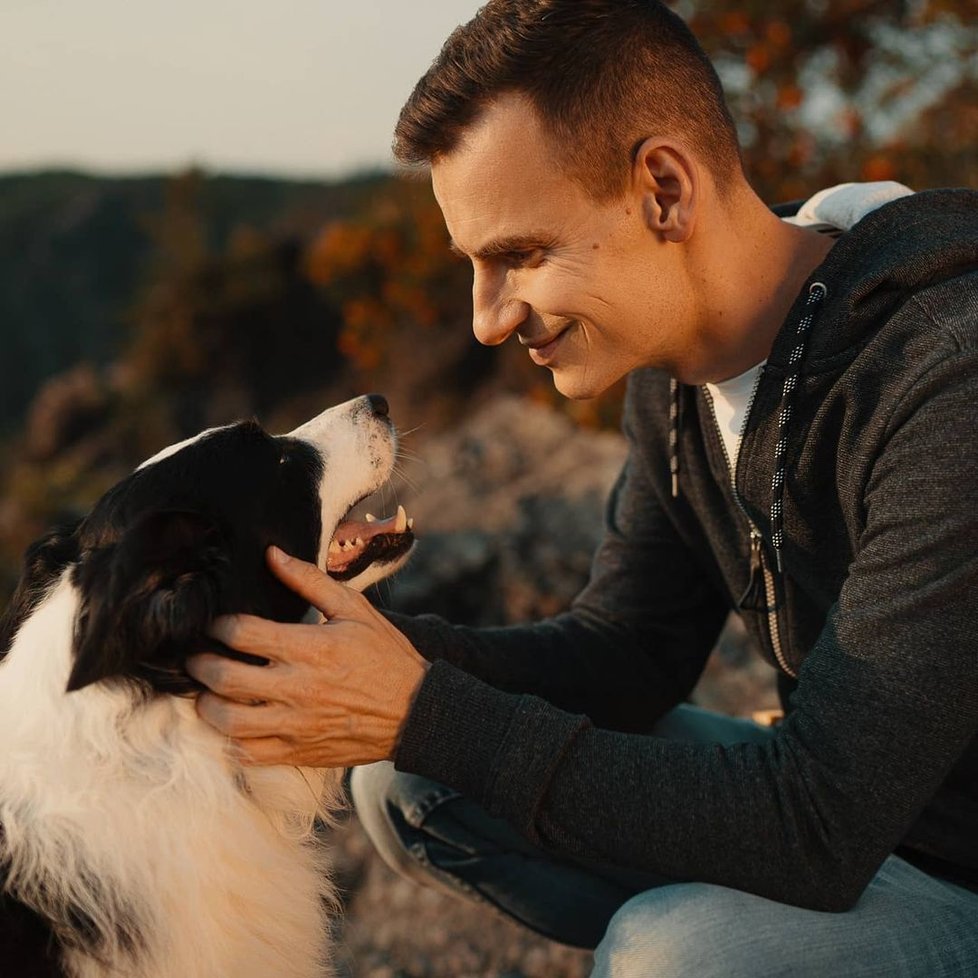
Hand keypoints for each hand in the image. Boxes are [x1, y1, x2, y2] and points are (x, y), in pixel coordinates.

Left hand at [186, 546, 428, 766]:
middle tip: (196, 657)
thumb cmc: (384, 655)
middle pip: (226, 678)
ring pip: (229, 721)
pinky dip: (230, 741)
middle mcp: (298, 687)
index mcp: (310, 648)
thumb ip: (310, 581)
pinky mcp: (298, 751)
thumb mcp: (354, 609)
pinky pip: (249, 754)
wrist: (415, 711)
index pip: (243, 634)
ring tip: (206, 693)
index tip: (216, 624)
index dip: (220, 625)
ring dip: (208, 705)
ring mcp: (296, 724)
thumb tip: (273, 555)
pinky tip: (230, 726)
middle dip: (202, 664)